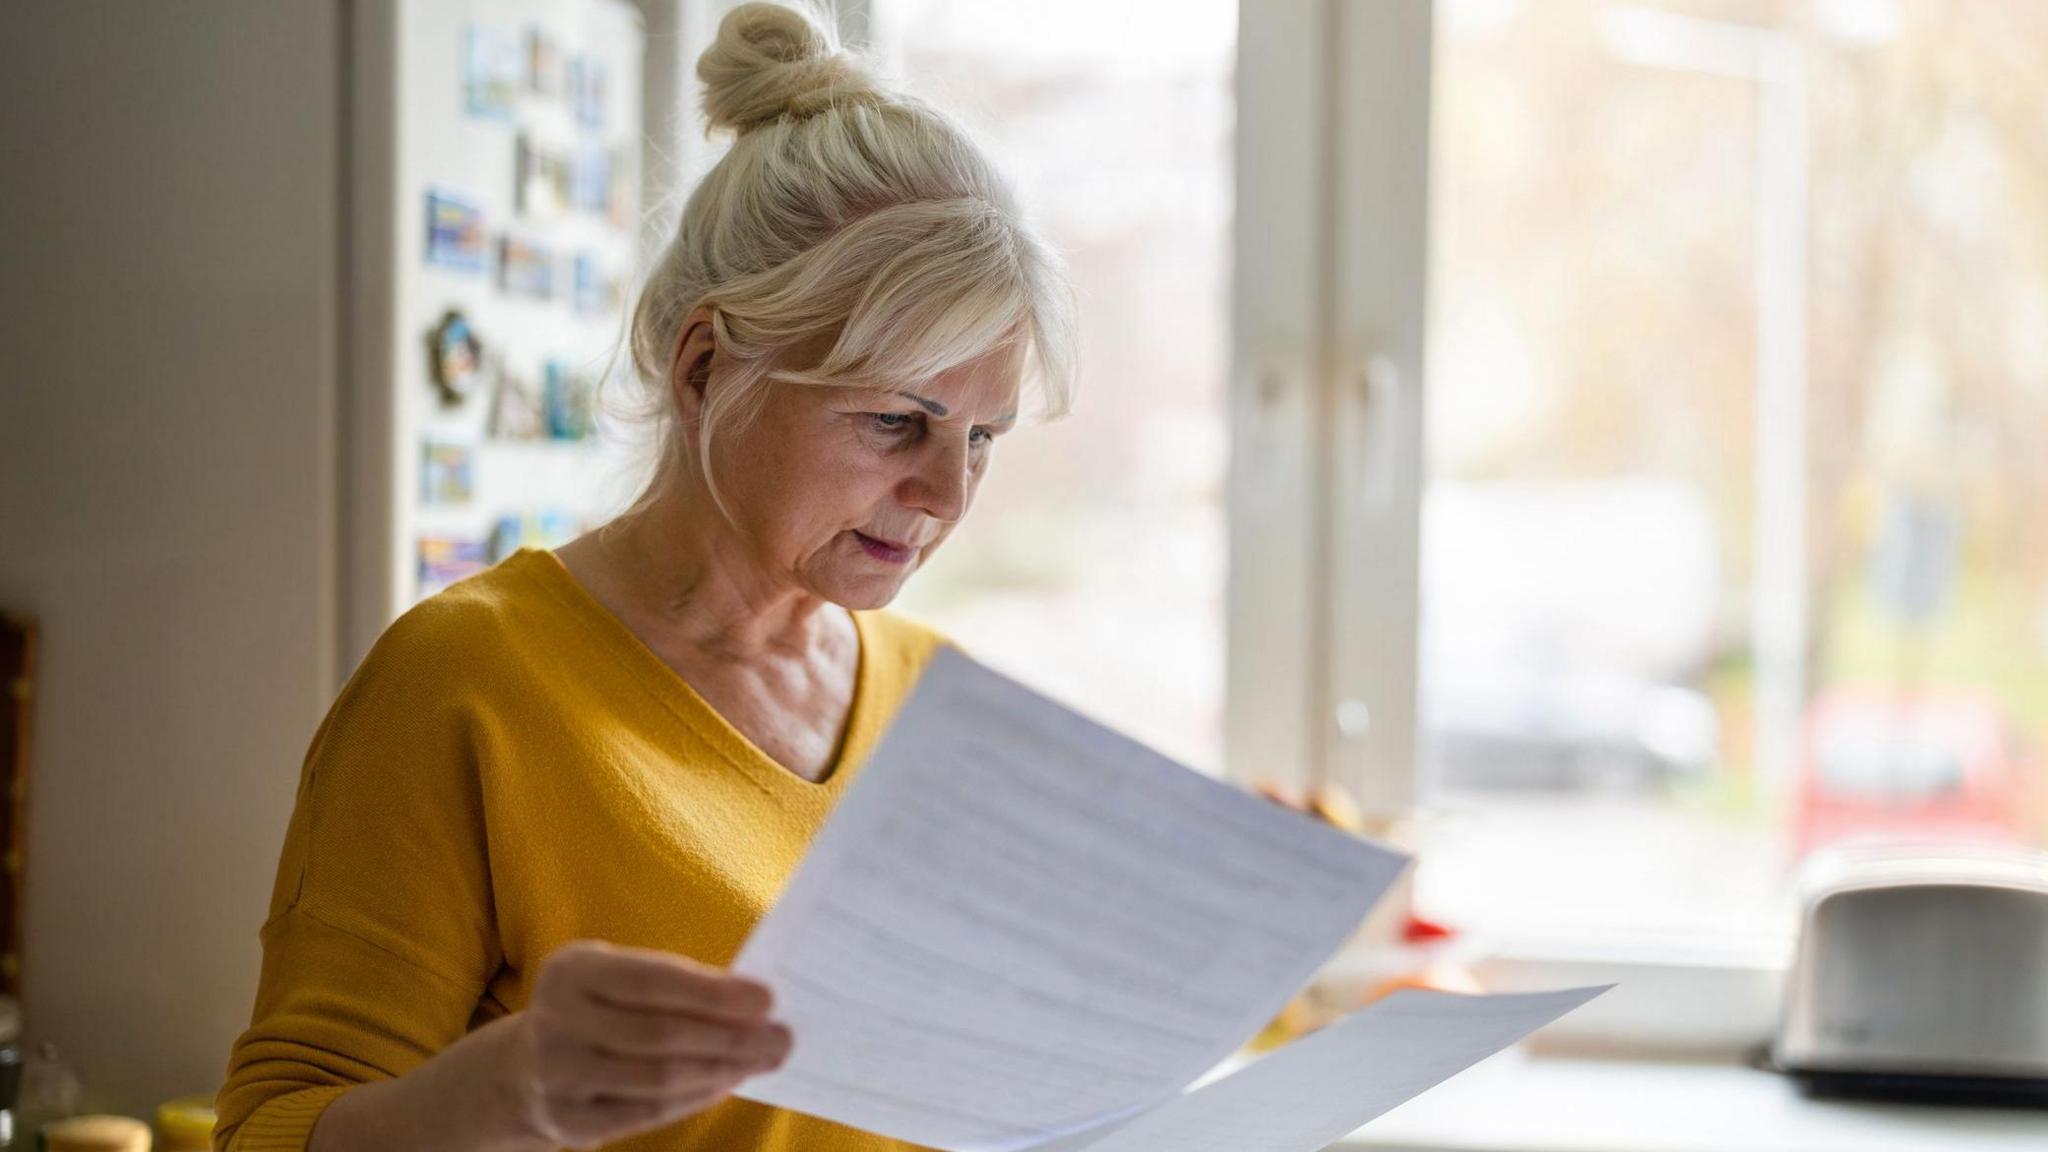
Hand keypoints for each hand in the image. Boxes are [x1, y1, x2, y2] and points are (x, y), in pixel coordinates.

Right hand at [494, 940, 792, 1149]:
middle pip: (660, 1035)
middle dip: (730, 1038)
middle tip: (781, 1038)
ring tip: (762, 1060)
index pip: (651, 981)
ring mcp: (556, 1075)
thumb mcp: (616, 977)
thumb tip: (755, 1002)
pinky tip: (727, 1083)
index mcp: (572, 970)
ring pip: (657, 1078)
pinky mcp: (567, 1120)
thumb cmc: (599, 1009)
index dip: (712, 993)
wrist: (524, 1069)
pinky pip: (647, 1113)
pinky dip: (695, 1098)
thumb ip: (673, 983)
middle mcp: (556, 1021)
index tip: (767, 999)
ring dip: (721, 1070)